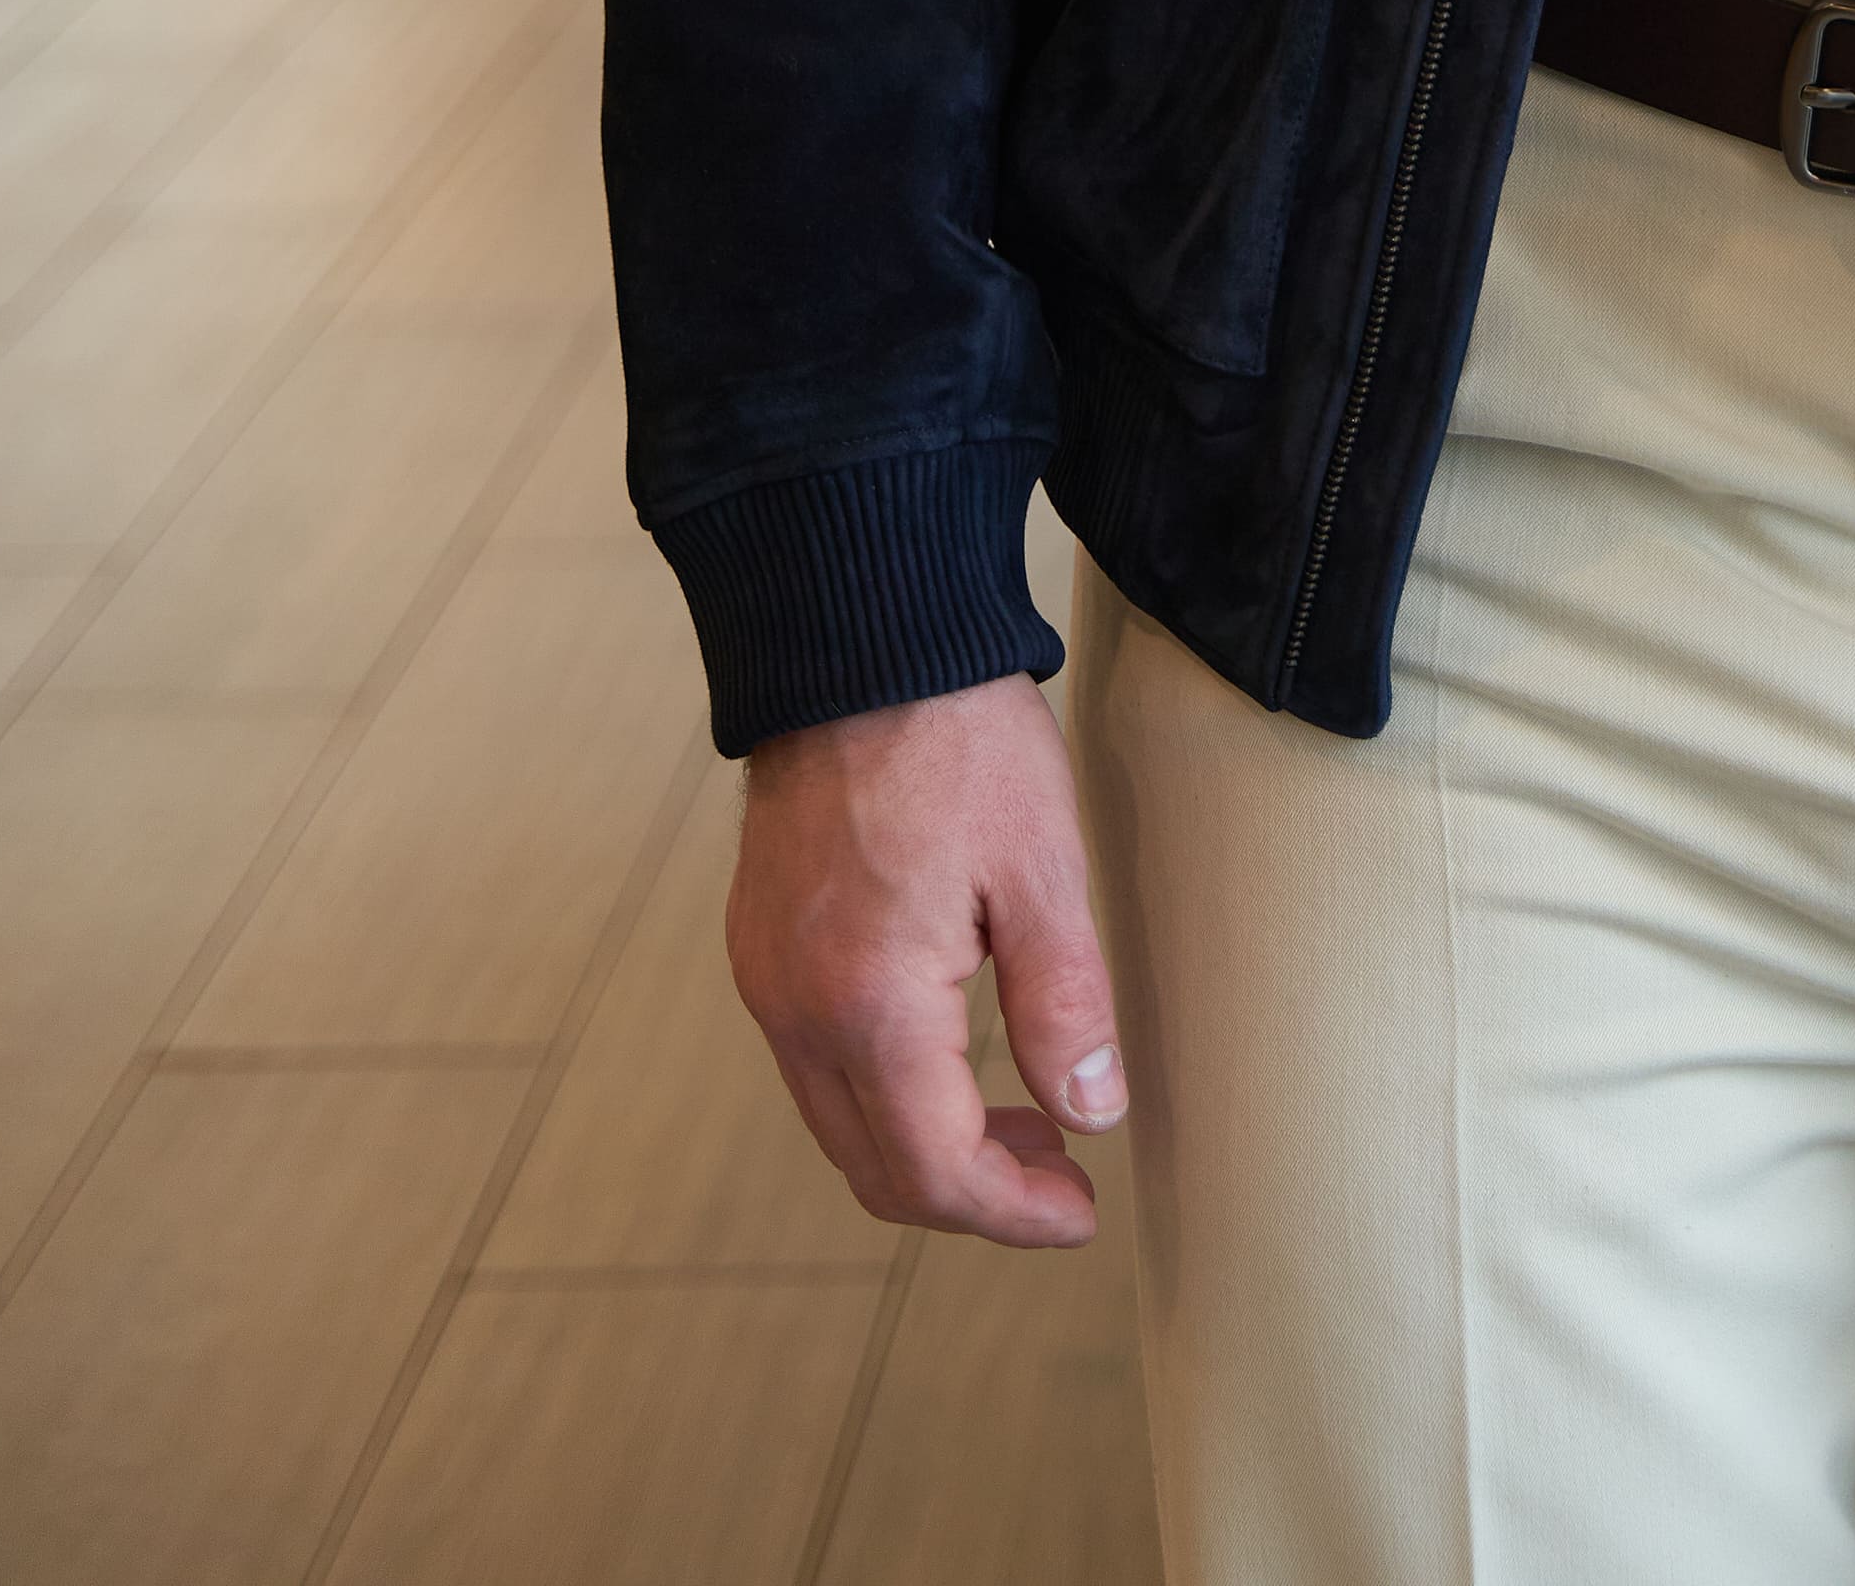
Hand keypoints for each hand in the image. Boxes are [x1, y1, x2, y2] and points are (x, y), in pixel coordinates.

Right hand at [727, 668, 1122, 1243]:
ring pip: (841, 1125)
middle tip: (1062, 1175)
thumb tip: (1094, 1116)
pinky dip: (885, 1092)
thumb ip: (1065, 1005)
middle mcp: (797, 1011)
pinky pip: (816, 1065)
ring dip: (928, 1147)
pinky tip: (952, 1052)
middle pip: (877, 1170)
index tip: (1080, 1213)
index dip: (1012, 1215)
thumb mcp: (1040, 867)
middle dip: (974, 1196)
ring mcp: (767, 980)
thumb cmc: (956, 738)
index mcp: (868, 1005)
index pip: (935, 1172)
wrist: (857, 638)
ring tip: (1023, 1118)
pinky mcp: (760, 946)